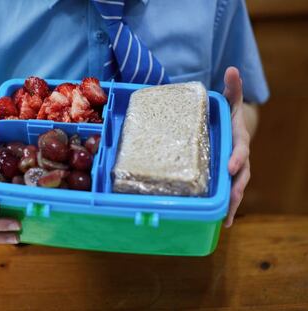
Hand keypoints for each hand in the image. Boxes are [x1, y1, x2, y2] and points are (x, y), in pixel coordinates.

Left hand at [223, 67, 250, 227]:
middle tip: (231, 202)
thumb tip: (232, 68)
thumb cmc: (229, 115)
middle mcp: (240, 158)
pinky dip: (228, 207)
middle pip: (241, 175)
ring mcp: (236, 170)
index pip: (240, 150)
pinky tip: (223, 222)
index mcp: (239, 140)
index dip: (237, 158)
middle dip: (237, 189)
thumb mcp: (230, 102)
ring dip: (233, 204)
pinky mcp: (228, 178)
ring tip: (227, 219)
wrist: (233, 127)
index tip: (230, 166)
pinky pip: (229, 193)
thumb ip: (232, 89)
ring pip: (237, 188)